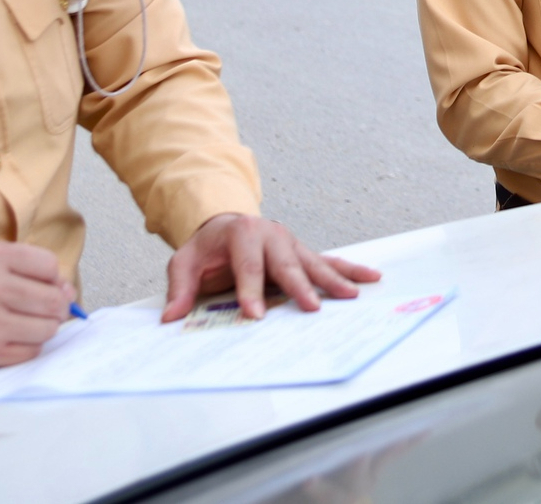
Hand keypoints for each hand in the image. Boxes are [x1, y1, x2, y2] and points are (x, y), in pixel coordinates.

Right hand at [0, 241, 75, 376]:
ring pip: (47, 328)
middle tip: (46, 307)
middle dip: (56, 304)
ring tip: (27, 322)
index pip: (48, 265)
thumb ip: (19, 264)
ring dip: (44, 327)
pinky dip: (27, 346)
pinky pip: (30, 351)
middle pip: (54, 299)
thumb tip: (64, 287)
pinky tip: (11, 338)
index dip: (51, 276)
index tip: (45, 284)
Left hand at [162, 214, 381, 321]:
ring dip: (333, 279)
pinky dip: (349, 269)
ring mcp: (290, 243)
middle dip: (299, 287)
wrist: (225, 223)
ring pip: (314, 262)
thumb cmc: (207, 247)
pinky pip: (328, 261)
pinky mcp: (302, 252)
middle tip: (310, 307)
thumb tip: (171, 317)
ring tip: (351, 295)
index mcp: (241, 233)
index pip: (247, 265)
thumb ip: (180, 288)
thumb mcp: (185, 261)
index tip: (254, 314)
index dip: (250, 290)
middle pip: (286, 264)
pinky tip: (369, 278)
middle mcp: (271, 235)